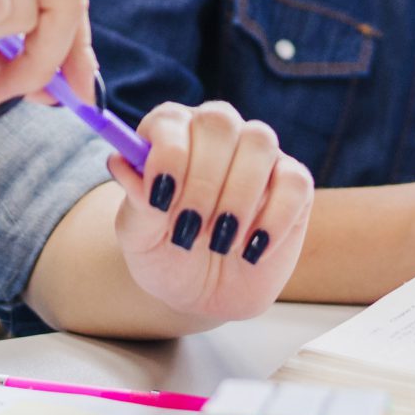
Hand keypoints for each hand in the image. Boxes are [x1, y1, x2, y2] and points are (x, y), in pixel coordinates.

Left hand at [106, 102, 311, 322]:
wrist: (205, 294)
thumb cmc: (165, 255)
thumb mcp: (139, 238)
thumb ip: (136, 201)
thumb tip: (121, 162)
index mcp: (171, 134)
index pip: (171, 120)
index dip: (168, 154)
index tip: (160, 197)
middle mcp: (217, 133)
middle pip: (220, 122)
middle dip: (203, 180)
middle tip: (190, 229)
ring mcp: (258, 155)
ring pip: (259, 142)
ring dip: (237, 197)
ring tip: (219, 243)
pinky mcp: (293, 183)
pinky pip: (294, 181)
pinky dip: (273, 219)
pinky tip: (250, 250)